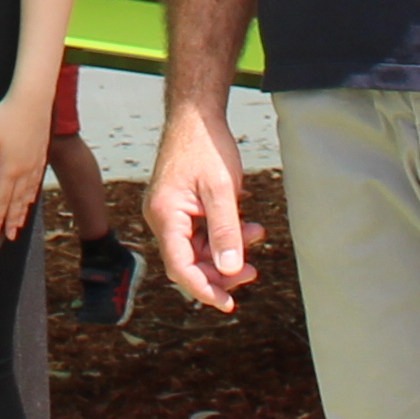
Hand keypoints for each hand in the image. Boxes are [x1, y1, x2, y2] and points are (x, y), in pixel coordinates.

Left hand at [0, 86, 50, 241]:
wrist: (33, 100)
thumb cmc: (6, 117)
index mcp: (9, 168)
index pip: (1, 199)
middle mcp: (24, 170)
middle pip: (16, 201)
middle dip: (11, 220)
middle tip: (9, 236)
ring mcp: (35, 163)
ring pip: (27, 194)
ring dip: (22, 210)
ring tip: (19, 223)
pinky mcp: (41, 155)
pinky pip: (36, 182)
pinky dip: (32, 195)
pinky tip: (31, 197)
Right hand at [143, 98, 258, 306]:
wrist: (197, 115)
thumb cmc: (206, 146)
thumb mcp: (221, 191)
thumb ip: (225, 232)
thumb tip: (231, 270)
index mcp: (165, 215)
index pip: (180, 266)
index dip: (204, 289)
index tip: (228, 303)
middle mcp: (163, 218)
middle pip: (189, 262)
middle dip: (222, 270)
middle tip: (254, 271)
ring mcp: (172, 212)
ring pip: (198, 249)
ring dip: (228, 250)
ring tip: (256, 235)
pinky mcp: (182, 207)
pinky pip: (202, 233)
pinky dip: (224, 234)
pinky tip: (247, 225)